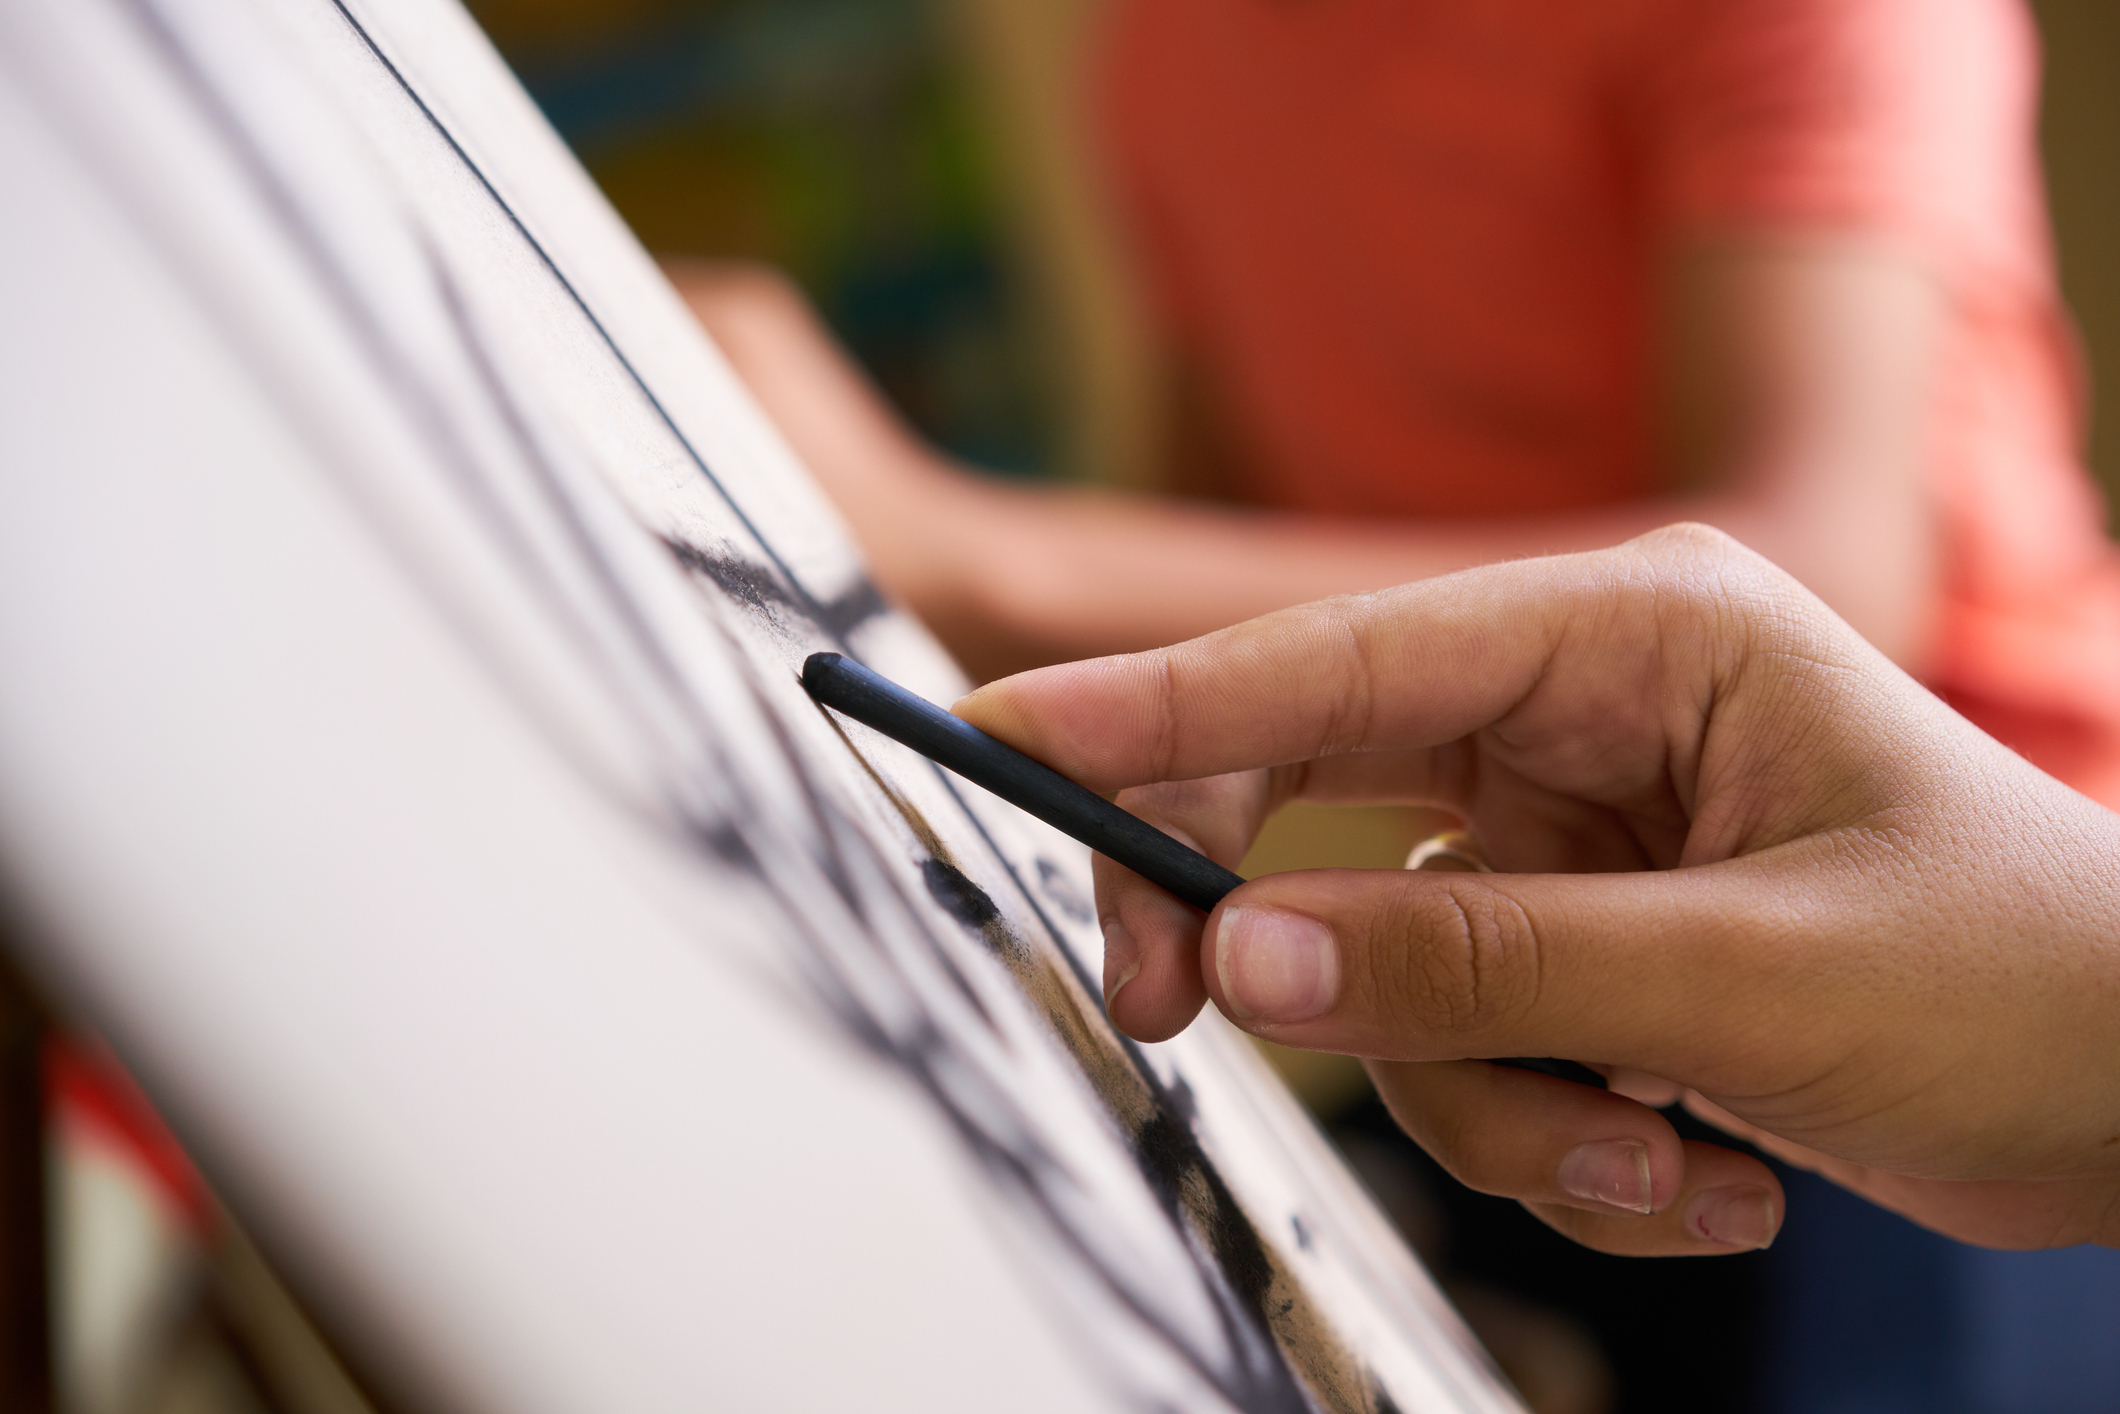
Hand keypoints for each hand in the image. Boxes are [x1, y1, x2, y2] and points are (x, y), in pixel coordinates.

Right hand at [956, 525, 2119, 1255]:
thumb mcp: (1742, 977)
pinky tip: (1712, 1166)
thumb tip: (1242, 963)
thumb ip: (1473, 967)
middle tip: (1179, 1019)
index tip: (1002, 731)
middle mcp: (1582, 715)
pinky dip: (1562, 1141)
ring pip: (1390, 972)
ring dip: (1502, 1106)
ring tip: (1664, 1163)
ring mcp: (1574, 834)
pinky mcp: (1580, 942)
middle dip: (1272, 936)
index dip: (1155, 703)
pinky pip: (1471, 1050)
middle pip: (1313, 800)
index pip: (1338, 659)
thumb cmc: (2023, 983)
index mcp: (1634, 636)